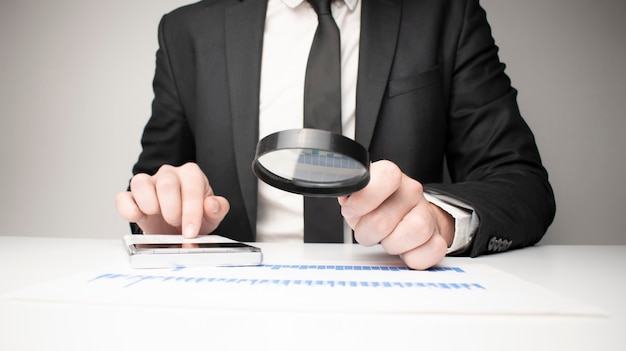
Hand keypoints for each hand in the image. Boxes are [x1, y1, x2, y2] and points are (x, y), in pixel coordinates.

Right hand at [115, 162, 229, 237]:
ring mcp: (148, 182)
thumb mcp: (212, 216)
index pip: (191, 187)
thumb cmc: (194, 218)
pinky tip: (139, 217)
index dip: (191, 212)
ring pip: (140, 182)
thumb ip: (217, 209)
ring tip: (158, 216)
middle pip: (166, 183)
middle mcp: (169, 174)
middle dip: (172, 210)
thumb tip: (211, 204)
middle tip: (175, 223)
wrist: (177, 230)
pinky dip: (128, 209)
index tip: (191, 232)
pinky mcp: (131, 196)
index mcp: (191, 175)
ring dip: (150, 205)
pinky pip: (123, 197)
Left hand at [338, 160, 454, 269]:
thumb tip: (346, 197)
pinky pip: (432, 250)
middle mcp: (411, 191)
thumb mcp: (356, 198)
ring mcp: (426, 212)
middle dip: (368, 233)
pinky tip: (405, 250)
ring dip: (392, 245)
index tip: (351, 210)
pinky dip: (414, 257)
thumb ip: (349, 195)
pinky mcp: (438, 235)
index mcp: (389, 177)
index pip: (387, 176)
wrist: (407, 216)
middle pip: (384, 220)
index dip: (364, 198)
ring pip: (414, 232)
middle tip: (368, 231)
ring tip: (387, 240)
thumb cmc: (377, 207)